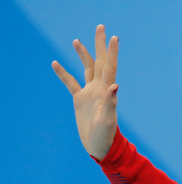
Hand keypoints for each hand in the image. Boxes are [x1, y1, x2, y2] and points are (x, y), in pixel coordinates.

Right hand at [52, 25, 118, 160]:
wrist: (100, 147)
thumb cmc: (106, 136)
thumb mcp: (108, 120)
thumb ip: (111, 103)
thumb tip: (115, 86)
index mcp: (107, 91)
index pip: (110, 67)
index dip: (112, 52)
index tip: (114, 37)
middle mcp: (99, 88)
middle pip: (100, 62)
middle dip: (100, 45)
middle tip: (101, 27)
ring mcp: (89, 93)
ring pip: (86, 69)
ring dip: (83, 55)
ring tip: (77, 41)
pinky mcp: (80, 100)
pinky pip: (70, 83)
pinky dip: (63, 74)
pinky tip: (55, 63)